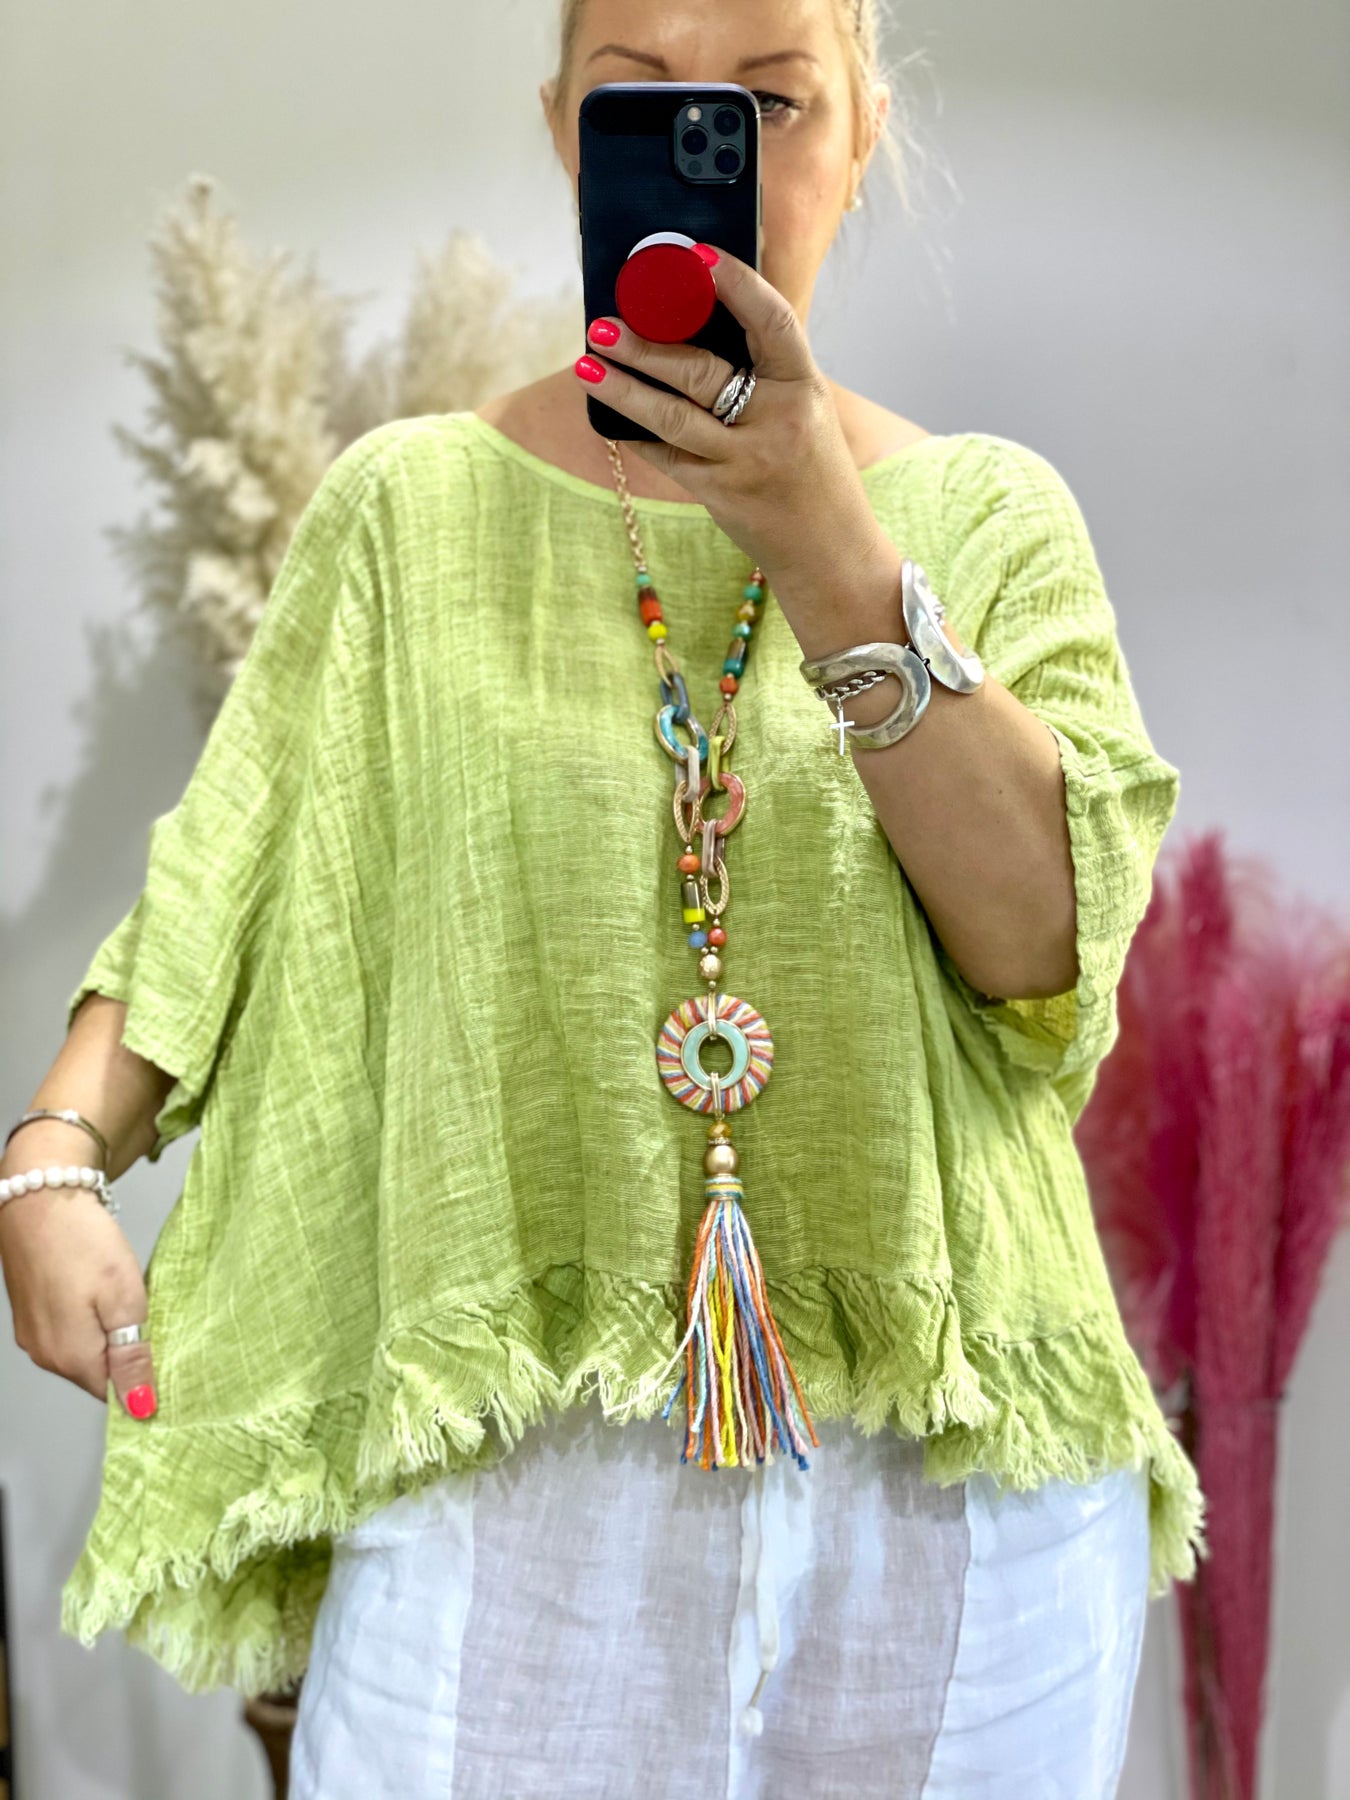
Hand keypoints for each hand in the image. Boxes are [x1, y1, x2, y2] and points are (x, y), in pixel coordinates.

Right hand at [0, 1186, 156, 1416]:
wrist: (40, 1198)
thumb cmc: (84, 1243)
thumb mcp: (123, 1299)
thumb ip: (131, 1357)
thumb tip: (140, 1409)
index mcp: (71, 1358)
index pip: (114, 1394)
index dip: (143, 1381)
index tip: (167, 1356)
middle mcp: (46, 1354)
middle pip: (98, 1374)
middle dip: (127, 1357)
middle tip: (153, 1319)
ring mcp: (34, 1333)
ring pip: (83, 1351)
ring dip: (109, 1336)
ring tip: (129, 1302)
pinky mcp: (30, 1311)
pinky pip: (67, 1331)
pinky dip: (89, 1320)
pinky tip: (102, 1292)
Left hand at [575, 244, 899, 624]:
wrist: (830, 551)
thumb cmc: (814, 472)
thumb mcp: (805, 412)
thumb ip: (765, 374)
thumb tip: (695, 323)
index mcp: (804, 388)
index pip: (771, 321)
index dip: (735, 283)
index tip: (696, 256)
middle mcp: (777, 422)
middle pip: (701, 372)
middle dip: (646, 345)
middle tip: (605, 324)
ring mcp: (746, 462)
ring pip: (672, 417)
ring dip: (624, 389)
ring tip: (587, 364)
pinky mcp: (720, 495)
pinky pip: (667, 457)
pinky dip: (638, 435)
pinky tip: (611, 418)